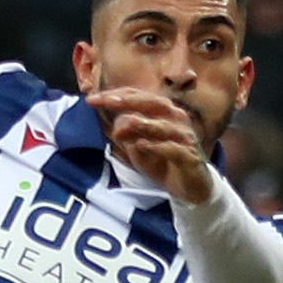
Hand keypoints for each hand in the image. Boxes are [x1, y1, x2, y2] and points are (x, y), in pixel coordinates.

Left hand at [92, 84, 214, 202]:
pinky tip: (142, 145)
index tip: (92, 99)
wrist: (191, 186)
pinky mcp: (190, 156)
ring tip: (128, 121)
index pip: (138, 96)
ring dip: (145, 123)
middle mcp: (176, 119)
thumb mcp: (138, 147)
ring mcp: (185, 137)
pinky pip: (174, 149)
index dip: (115, 95)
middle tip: (109, 101)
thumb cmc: (163, 162)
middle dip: (130, 101)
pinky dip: (158, 147)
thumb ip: (126, 134)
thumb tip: (115, 123)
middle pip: (154, 103)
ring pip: (166, 125)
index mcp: (163, 112)